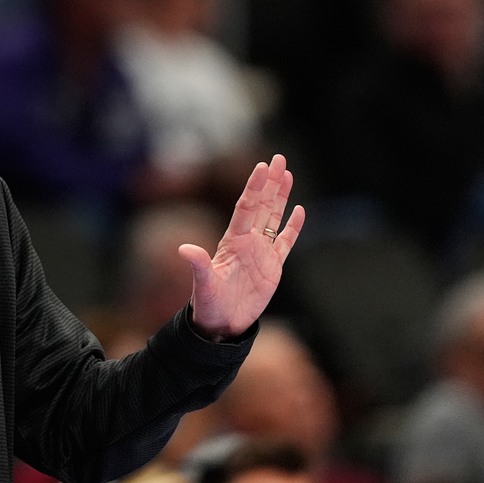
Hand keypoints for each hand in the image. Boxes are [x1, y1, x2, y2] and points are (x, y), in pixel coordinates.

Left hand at [178, 154, 304, 340]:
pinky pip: (285, 242)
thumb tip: (184, 248)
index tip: (262, 166)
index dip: (254, 187)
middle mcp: (248, 242)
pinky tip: (299, 210)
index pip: (246, 207)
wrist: (221, 324)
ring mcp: (261, 253)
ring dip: (281, 197)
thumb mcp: (204, 285)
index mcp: (233, 242)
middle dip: (270, 182)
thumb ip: (199, 265)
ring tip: (287, 174)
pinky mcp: (273, 267)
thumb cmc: (209, 304)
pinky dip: (293, 227)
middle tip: (279, 158)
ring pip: (274, 217)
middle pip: (262, 205)